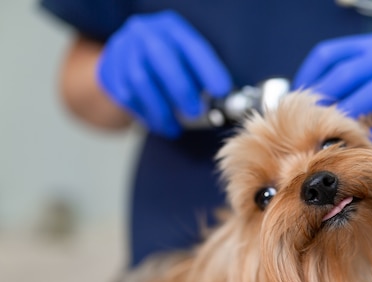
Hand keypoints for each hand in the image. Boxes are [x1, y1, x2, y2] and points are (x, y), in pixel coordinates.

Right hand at [97, 11, 231, 137]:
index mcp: (172, 28)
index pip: (193, 46)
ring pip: (141, 81)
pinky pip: (128, 97)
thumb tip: (226, 105)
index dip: (209, 69)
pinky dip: (146, 116)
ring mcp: (124, 51)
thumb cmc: (167, 64)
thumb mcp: (185, 59)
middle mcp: (145, 33)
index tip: (222, 91)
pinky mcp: (109, 72)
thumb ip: (203, 77)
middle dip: (181, 89)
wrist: (123, 61)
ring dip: (161, 110)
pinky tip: (159, 125)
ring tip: (175, 128)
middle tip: (195, 112)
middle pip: (162, 58)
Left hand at [294, 32, 371, 153]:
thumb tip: (299, 108)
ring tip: (331, 136)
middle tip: (303, 127)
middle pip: (348, 73)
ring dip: (350, 116)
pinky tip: (371, 146)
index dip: (306, 80)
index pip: (330, 54)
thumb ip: (347, 92)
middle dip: (323, 102)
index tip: (291, 106)